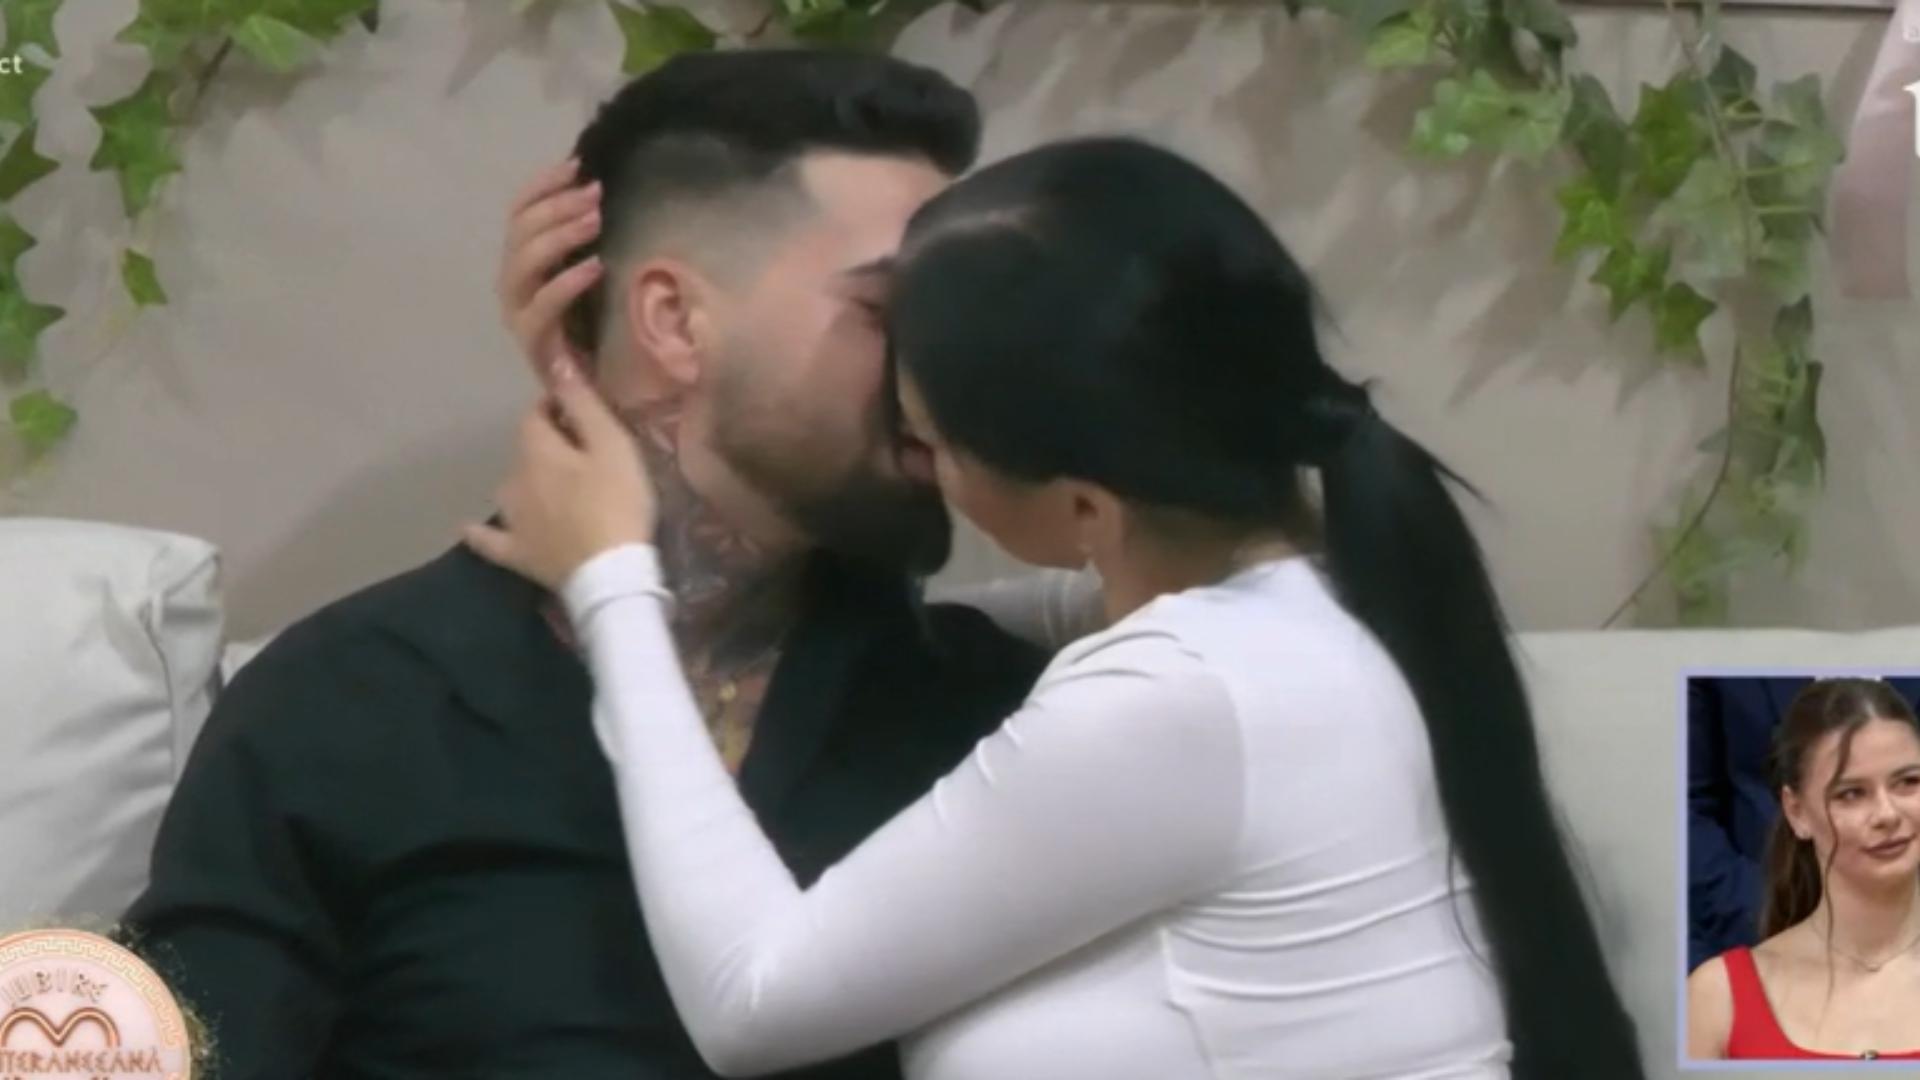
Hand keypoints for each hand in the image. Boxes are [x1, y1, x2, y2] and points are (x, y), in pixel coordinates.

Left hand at [464, 360, 658, 590]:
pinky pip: (489, 540)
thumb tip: (557, 358)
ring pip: (512, 489)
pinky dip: (480, 533)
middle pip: (526, 452)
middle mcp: (514, 480)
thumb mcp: (612, 445)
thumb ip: (583, 402)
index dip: (556, 408)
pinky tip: (469, 529)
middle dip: (548, 447)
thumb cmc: (617, 502)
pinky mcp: (516, 554)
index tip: (580, 412)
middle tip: (582, 456)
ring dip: (528, 483)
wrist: (610, 573)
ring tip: (556, 489)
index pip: (535, 415)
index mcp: (537, 450)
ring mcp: (511, 520)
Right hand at [498, 157, 604, 384]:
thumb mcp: (589, 274)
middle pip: (518, 234)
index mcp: (521, 263)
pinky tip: (594, 266)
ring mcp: (519, 314)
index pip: (518, 213)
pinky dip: (566, 284)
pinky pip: (541, 308)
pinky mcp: (533, 343)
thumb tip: (597, 189)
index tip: (575, 164)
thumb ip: (583, 240)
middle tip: (594, 194)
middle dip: (555, 207)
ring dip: (558, 237)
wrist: (591, 388)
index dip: (542, 185)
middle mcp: (512, 285)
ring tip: (594, 221)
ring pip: (522, 266)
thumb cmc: (595, 328)